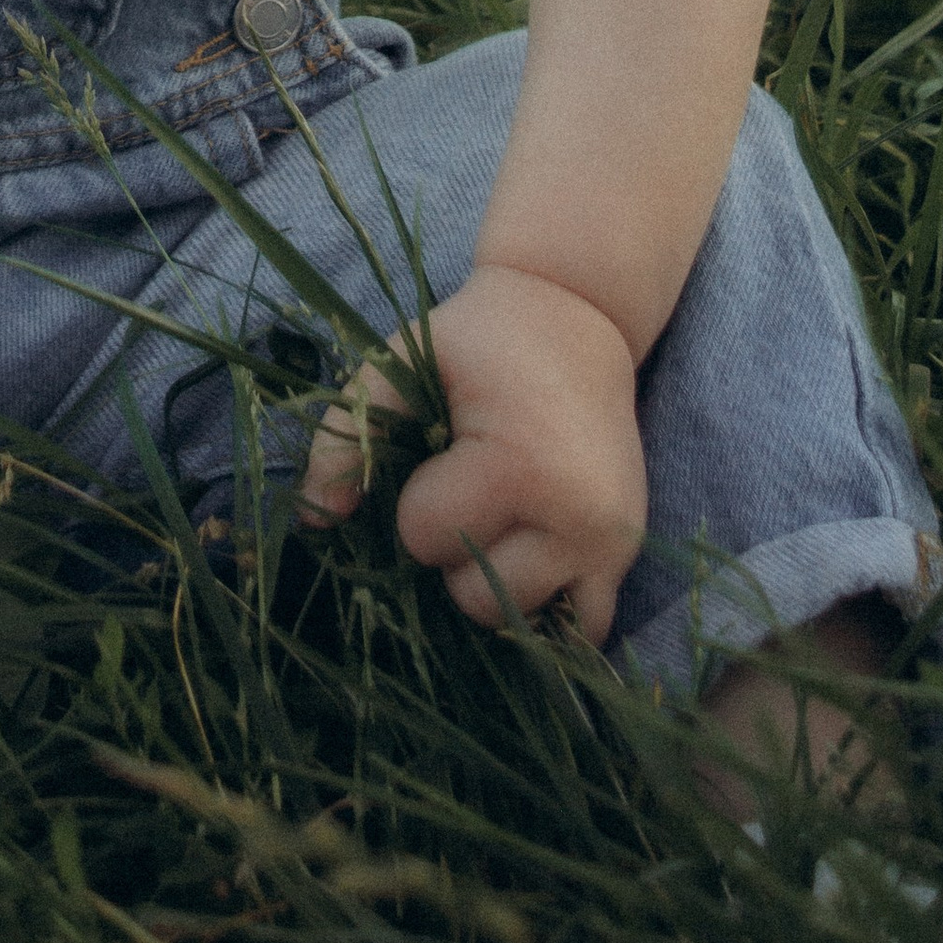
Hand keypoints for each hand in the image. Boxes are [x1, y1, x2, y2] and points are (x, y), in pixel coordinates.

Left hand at [297, 258, 646, 643]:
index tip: (437, 454)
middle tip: (469, 490)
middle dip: (453, 552)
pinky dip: (548, 608)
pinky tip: (528, 560)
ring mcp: (609, 541)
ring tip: (500, 519)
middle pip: (474, 598)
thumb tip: (314, 522)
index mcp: (517, 467)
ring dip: (495, 583)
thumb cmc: (478, 340)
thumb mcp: (397, 361)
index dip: (414, 501)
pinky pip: (585, 628)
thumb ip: (346, 435)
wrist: (577, 314)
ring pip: (522, 621)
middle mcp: (575, 516)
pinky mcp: (627, 551)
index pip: (424, 538)